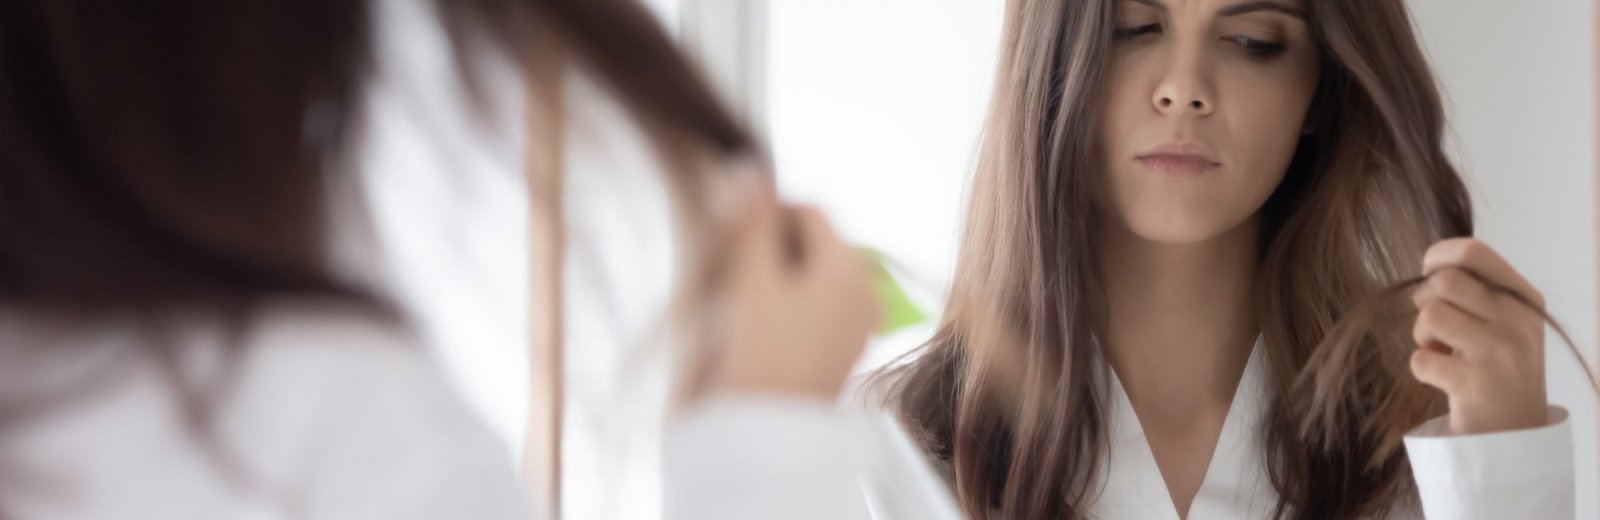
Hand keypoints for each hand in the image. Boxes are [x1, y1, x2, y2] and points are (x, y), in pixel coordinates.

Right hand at [705, 176, 878, 398]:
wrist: (768, 434)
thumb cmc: (760, 355)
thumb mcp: (752, 281)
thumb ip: (752, 221)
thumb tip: (750, 165)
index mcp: (850, 268)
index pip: (811, 210)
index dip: (770, 211)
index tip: (732, 236)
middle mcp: (867, 290)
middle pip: (817, 240)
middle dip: (776, 244)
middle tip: (735, 270)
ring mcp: (862, 321)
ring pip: (817, 271)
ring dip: (781, 273)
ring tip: (747, 300)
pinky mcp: (848, 346)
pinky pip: (822, 302)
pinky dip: (793, 300)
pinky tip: (764, 323)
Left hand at [1409, 238, 1547, 434]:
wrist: (1515, 434)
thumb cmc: (1497, 368)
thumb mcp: (1503, 322)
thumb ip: (1476, 291)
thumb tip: (1431, 263)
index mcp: (1524, 299)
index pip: (1474, 252)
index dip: (1438, 257)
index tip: (1430, 274)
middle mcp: (1517, 321)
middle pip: (1444, 281)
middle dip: (1425, 301)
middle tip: (1437, 327)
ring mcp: (1498, 352)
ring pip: (1430, 315)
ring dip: (1422, 336)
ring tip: (1442, 353)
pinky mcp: (1475, 384)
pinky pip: (1420, 359)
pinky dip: (1422, 369)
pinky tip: (1444, 379)